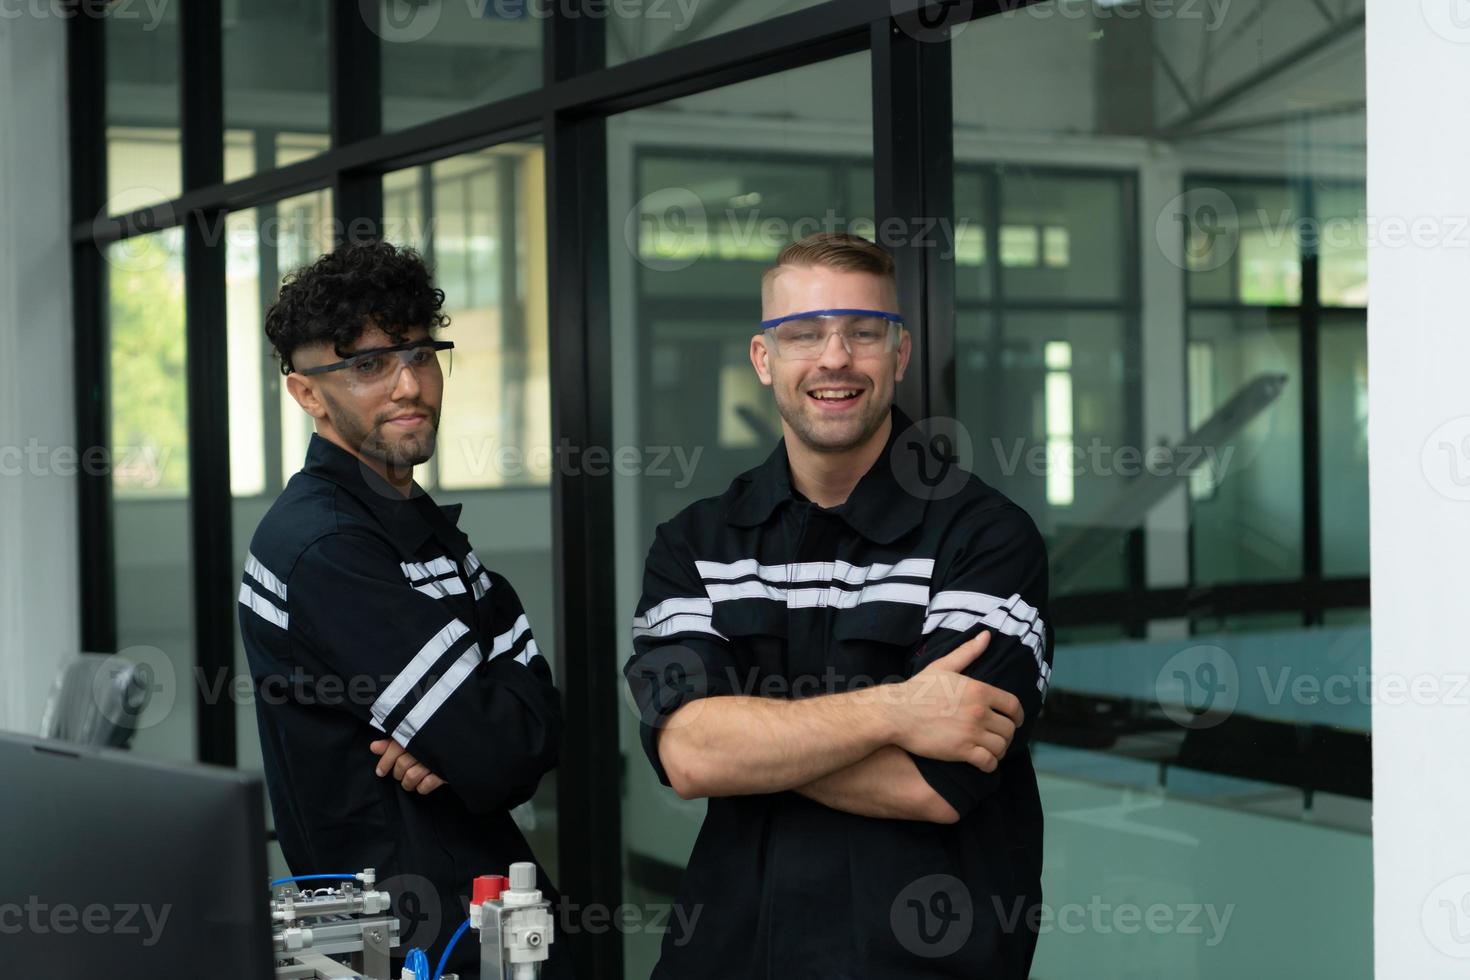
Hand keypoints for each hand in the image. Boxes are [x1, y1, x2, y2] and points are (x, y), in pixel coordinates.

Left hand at [370, 739, 445, 794]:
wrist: (462, 743)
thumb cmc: (433, 741)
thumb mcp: (412, 737)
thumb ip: (393, 743)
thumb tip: (373, 747)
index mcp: (416, 734)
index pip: (395, 748)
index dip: (385, 762)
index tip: (380, 772)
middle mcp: (425, 746)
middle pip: (402, 764)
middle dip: (398, 773)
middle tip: (400, 774)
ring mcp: (435, 759)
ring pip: (412, 776)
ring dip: (408, 783)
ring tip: (409, 782)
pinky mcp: (445, 771)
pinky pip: (427, 784)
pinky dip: (422, 787)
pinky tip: (422, 784)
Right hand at [890, 631, 1023, 772]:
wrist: (896, 713)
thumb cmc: (918, 689)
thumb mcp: (944, 666)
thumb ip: (968, 652)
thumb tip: (986, 635)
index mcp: (979, 690)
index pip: (1013, 706)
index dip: (1018, 716)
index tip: (1015, 721)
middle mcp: (979, 711)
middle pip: (1009, 728)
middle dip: (1006, 735)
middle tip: (998, 737)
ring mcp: (971, 732)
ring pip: (1001, 746)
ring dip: (998, 751)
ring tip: (991, 750)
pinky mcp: (961, 750)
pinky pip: (988, 762)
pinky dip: (989, 765)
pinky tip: (982, 763)